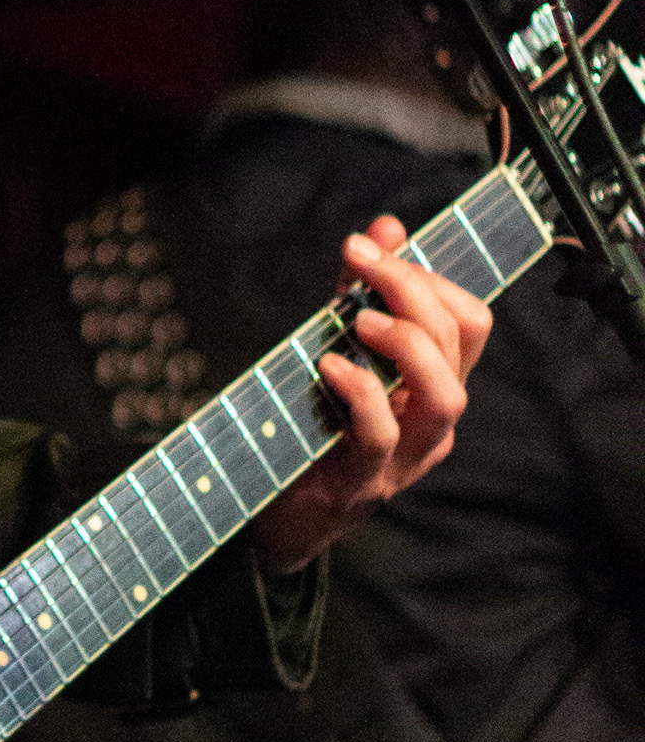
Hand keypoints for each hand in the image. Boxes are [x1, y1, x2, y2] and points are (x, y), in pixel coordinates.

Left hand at [255, 215, 492, 573]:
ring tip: (359, 320)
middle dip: (413, 290)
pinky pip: (380, 436)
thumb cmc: (310, 426)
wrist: (272, 513)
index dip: (431, 276)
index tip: (375, 246)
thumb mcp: (336, 350)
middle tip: (363, 262)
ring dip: (406, 344)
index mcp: (431, 386)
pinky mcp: (363, 484)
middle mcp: (430, 422)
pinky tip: (328, 365)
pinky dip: (360, 392)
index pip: (469, 321)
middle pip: (459, 345)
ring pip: (445, 397)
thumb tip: (385, 228)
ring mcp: (404, 459)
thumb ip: (358, 293)